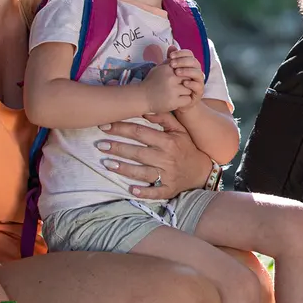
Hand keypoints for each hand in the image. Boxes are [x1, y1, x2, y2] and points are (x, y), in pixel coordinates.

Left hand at [98, 116, 214, 198]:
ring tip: (106, 164)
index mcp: (168, 141)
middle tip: (100, 144)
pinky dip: (143, 192)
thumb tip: (145, 110)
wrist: (202, 171)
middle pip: (137, 152)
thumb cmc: (187, 147)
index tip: (106, 126)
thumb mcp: (180, 130)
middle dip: (117, 147)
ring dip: (123, 168)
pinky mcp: (168, 189)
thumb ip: (164, 118)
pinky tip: (130, 190)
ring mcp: (167, 175)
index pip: (140, 132)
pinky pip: (154, 192)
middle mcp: (166, 158)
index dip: (121, 128)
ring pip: (142, 172)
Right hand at [137, 61, 195, 113]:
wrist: (141, 98)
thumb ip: (168, 62)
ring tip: (178, 94)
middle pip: (189, 78)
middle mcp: (171, 78)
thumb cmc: (151, 83)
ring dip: (186, 92)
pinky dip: (185, 101)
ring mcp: (173, 90)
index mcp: (168, 69)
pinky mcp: (174, 101)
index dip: (184, 74)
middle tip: (181, 86)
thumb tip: (177, 54)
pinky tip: (178, 100)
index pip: (185, 68)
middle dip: (187, 82)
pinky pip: (188, 99)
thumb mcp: (158, 69)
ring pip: (190, 89)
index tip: (180, 79)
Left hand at [163, 44, 204, 107]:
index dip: (181, 53)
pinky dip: (192, 84)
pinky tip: (184, 83)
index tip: (170, 56)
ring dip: (187, 71)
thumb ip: (171, 60)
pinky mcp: (199, 92)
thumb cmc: (172, 85)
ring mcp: (199, 82)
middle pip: (194, 62)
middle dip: (183, 61)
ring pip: (198, 73)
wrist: (175, 102)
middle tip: (172, 64)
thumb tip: (171, 46)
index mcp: (190, 65)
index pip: (189, 54)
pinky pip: (198, 86)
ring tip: (176, 72)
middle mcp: (196, 71)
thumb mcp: (170, 72)